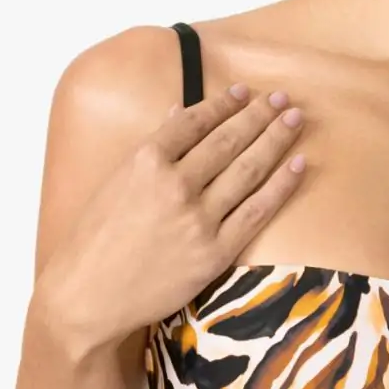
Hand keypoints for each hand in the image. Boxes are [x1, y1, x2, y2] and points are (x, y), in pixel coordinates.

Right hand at [37, 85, 307, 355]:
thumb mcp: (115, 183)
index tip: (246, 92)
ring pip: (248, 169)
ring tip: (295, 119)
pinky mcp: (215, 252)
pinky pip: (258, 211)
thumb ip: (151, 148)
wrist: (89, 296)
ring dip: (276, 140)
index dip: (225, 104)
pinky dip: (281, 185)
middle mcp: (175, 184)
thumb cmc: (95, 240)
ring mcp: (198, 219)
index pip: (195, 121)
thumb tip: (178, 111)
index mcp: (145, 161)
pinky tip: (299, 164)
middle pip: (228, 141)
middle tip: (283, 99)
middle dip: (260, 115)